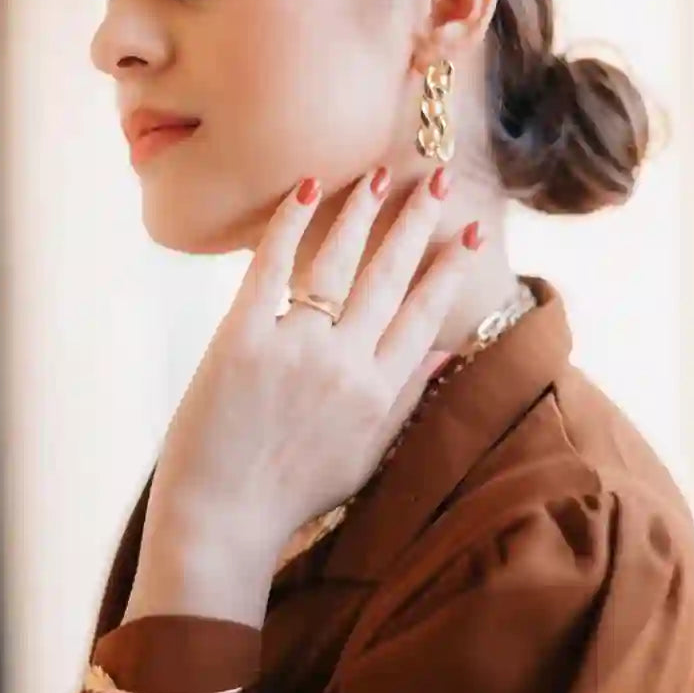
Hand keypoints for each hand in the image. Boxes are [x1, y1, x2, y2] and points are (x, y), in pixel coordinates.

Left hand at [128, 165, 475, 623]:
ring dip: (362, 213)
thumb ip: (407, 400)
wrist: (222, 518)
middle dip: (417, 223)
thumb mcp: (367, 455)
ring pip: (338, 264)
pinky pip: (271, 268)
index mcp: (380, 394)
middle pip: (390, 278)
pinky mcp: (241, 339)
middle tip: (435, 177)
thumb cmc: (293, 494)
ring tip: (379, 174)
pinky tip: (307, 188)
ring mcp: (295, 349)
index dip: (450, 267)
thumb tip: (445, 355)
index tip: (471, 228)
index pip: (425, 314)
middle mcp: (346, 365)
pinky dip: (290, 225)